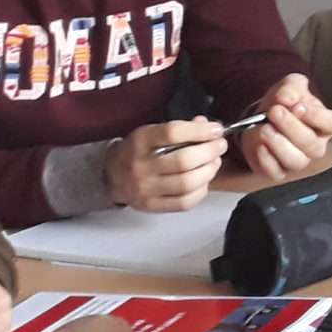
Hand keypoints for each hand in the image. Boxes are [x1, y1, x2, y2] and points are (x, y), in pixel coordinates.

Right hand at [101, 119, 227, 211]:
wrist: (111, 175)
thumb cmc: (139, 150)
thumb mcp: (152, 132)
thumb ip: (180, 128)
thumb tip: (207, 125)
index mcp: (140, 141)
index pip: (172, 133)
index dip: (200, 130)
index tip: (216, 129)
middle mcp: (140, 166)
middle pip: (184, 161)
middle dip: (210, 151)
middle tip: (220, 146)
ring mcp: (145, 189)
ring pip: (187, 183)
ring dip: (209, 171)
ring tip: (214, 162)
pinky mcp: (151, 206)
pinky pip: (184, 202)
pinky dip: (201, 191)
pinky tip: (204, 181)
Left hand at [238, 74, 331, 178]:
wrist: (261, 117)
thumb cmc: (283, 102)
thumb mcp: (289, 86)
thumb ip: (290, 89)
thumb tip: (285, 99)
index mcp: (325, 124)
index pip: (331, 123)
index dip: (315, 117)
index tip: (297, 106)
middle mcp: (316, 146)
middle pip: (312, 145)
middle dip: (291, 128)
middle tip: (274, 112)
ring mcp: (298, 160)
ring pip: (296, 161)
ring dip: (279, 145)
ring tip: (264, 129)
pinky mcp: (279, 171)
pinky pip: (276, 172)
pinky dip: (266, 160)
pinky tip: (259, 144)